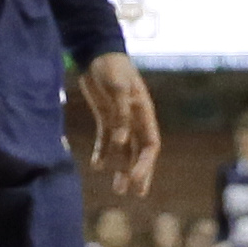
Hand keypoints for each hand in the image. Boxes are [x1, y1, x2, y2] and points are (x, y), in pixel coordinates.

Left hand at [78, 51, 158, 195]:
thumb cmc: (112, 67)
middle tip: (134, 194)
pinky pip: (106, 140)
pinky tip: (97, 166)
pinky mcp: (106, 117)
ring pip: (124, 151)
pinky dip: (102, 152)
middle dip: (139, 173)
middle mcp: (136, 120)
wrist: (97, 52)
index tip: (134, 179)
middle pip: (140, 153)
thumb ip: (120, 113)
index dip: (145, 164)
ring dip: (121, 168)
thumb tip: (121, 141)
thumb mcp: (118, 86)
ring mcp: (121, 120)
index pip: (150, 146)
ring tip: (117, 189)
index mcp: (145, 114)